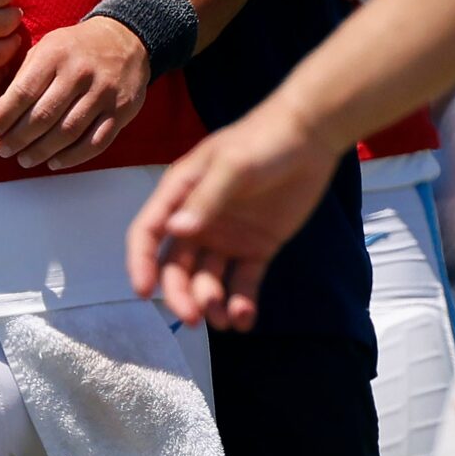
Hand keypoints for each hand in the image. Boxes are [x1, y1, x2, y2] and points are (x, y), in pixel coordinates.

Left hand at [0, 16, 148, 171]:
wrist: (126, 39)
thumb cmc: (76, 48)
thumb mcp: (46, 48)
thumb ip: (23, 76)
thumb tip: (0, 112)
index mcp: (56, 55)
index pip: (23, 93)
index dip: (3, 117)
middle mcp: (81, 73)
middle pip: (43, 117)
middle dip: (18, 139)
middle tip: (4, 149)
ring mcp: (104, 93)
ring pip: (68, 132)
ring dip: (41, 152)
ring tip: (25, 159)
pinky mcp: (122, 110)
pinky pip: (96, 142)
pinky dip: (73, 157)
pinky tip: (55, 161)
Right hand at [126, 99, 339, 330]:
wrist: (313, 136)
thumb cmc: (265, 140)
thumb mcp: (233, 164)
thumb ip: (207, 198)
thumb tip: (176, 231)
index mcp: (182, 195)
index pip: (149, 233)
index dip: (141, 262)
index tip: (144, 292)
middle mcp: (199, 221)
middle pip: (177, 266)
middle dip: (180, 294)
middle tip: (194, 317)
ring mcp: (228, 237)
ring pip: (208, 280)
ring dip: (211, 303)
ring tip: (225, 318)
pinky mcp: (257, 248)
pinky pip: (244, 283)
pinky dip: (242, 304)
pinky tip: (245, 319)